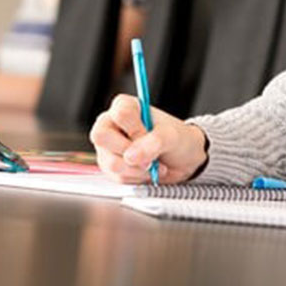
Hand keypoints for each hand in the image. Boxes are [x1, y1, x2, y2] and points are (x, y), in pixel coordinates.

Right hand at [89, 94, 208, 182]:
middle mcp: (111, 125)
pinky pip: (117, 177)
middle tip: (149, 155)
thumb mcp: (172, 136)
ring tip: (153, 165)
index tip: (149, 135)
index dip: (135, 129)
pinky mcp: (110, 167)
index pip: (120, 113)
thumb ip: (154, 142)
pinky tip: (147, 171)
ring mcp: (108, 147)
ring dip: (136, 169)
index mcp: (125, 107)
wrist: (183, 160)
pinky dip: (136, 178)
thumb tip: (131, 156)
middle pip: (101, 136)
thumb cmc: (177, 139)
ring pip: (109, 162)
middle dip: (128, 151)